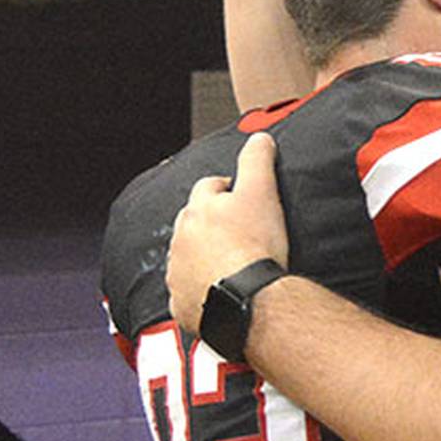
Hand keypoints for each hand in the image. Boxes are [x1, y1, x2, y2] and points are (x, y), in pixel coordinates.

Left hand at [166, 134, 288, 334]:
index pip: (209, 187)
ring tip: (232, 263)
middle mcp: (181, 239)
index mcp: (198, 210)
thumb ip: (257, 160)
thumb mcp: (262, 193)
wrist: (248, 300)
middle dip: (211, 223)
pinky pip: (187, 292)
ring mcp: (178, 272)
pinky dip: (200, 290)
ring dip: (203, 256)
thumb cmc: (255, 248)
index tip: (241, 197)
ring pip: (187, 257)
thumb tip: (259, 138)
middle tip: (240, 232)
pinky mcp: (181, 303)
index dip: (227, 189)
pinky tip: (220, 291)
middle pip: (194, 222)